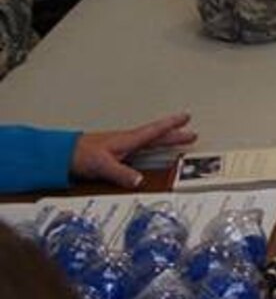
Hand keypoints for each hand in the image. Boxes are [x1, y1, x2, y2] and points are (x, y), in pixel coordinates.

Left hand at [70, 113, 195, 188]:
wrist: (62, 155)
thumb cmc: (80, 155)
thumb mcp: (102, 165)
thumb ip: (121, 173)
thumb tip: (140, 180)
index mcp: (128, 140)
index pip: (155, 131)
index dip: (171, 125)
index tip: (186, 117)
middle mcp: (127, 141)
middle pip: (156, 136)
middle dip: (174, 134)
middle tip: (191, 132)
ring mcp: (123, 146)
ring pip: (150, 141)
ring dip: (165, 139)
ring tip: (178, 139)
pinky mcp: (116, 153)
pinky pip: (141, 147)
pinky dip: (152, 146)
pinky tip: (152, 151)